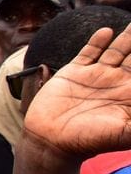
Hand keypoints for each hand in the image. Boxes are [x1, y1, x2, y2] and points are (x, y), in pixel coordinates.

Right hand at [25, 25, 130, 157]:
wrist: (51, 142)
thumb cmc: (90, 141)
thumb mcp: (126, 133)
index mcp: (130, 95)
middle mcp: (117, 83)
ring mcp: (96, 76)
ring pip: (118, 50)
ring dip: (128, 37)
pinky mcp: (74, 73)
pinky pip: (89, 52)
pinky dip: (97, 41)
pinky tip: (108, 31)